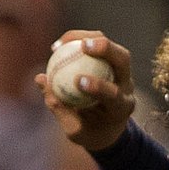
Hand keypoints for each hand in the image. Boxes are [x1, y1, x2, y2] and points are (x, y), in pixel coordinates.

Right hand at [36, 29, 136, 152]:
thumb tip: (41, 80)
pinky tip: (58, 45)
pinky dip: (77, 40)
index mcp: (122, 107)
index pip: (115, 94)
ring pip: (108, 44)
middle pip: (123, 58)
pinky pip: (95, 43)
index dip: (99, 86)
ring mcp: (121, 71)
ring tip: (61, 43)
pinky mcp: (110, 61)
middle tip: (82, 46)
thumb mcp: (75, 130)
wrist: (104, 128)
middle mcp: (126, 85)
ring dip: (87, 37)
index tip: (78, 81)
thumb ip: (60, 109)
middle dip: (105, 48)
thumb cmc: (89, 132)